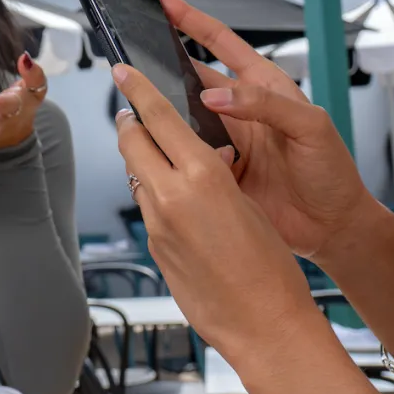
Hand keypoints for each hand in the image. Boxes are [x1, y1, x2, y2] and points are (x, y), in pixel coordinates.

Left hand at [111, 63, 325, 354]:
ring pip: (138, 177)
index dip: (138, 88)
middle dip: (131, 123)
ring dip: (145, 162)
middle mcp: (171, 198)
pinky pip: (149, 209)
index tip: (122, 68)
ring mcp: (157, 227)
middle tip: (134, 111)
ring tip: (163, 156)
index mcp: (201, 177)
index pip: (157, 117)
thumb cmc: (271, 268)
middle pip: (132, 143)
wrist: (265, 326)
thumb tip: (202, 159)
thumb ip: (215, 175)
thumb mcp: (247, 202)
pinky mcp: (155, 250)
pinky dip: (158, 195)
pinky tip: (180, 202)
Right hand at [162, 0, 371, 262]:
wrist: (333, 227)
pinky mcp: (217, 172)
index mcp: (264, 87)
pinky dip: (170, 151)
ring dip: (163, 112)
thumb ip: (265, 105)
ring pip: (182, 118)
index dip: (192, 21)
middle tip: (133, 59)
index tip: (163, 3)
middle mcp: (240, 110)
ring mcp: (226, 142)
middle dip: (163, 66)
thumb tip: (217, 97)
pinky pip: (185, 155)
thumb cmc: (332, 172)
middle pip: (192, 78)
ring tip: (138, 104)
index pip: (221, 43)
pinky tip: (159, 150)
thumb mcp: (310, 127)